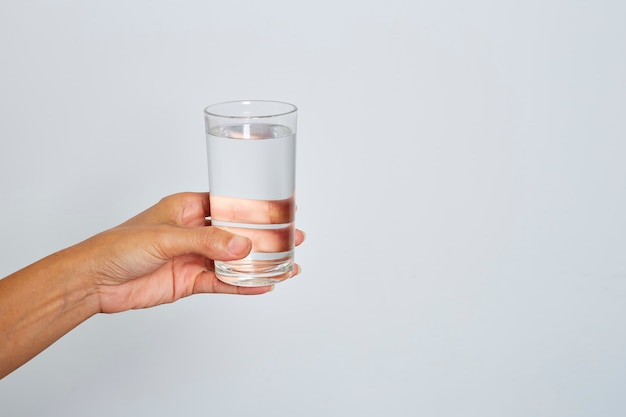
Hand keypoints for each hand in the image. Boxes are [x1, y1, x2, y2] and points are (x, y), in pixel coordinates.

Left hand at [75, 192, 304, 312]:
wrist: (94, 281)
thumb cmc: (119, 246)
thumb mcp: (166, 237)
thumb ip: (207, 242)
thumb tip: (243, 247)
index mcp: (188, 208)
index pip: (230, 204)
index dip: (257, 207)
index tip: (282, 209)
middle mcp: (194, 231)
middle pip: (239, 232)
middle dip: (267, 237)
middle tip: (294, 237)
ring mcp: (194, 257)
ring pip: (235, 260)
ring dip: (260, 264)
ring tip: (288, 266)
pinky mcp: (190, 281)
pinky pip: (223, 282)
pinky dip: (243, 285)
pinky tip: (264, 286)